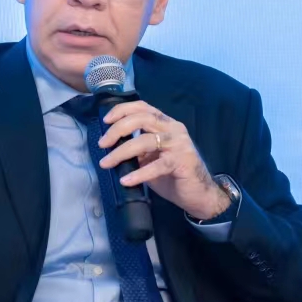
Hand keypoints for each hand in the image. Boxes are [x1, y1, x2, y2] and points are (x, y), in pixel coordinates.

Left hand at [97, 99, 231, 219]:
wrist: (198, 194)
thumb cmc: (174, 175)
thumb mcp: (152, 157)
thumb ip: (137, 148)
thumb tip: (112, 146)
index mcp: (166, 124)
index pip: (143, 108)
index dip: (122, 110)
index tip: (106, 120)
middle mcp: (174, 129)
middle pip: (142, 119)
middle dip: (118, 129)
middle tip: (102, 144)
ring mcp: (179, 144)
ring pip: (145, 141)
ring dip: (121, 152)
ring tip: (106, 163)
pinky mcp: (182, 162)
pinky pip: (157, 166)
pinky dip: (138, 173)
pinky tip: (125, 181)